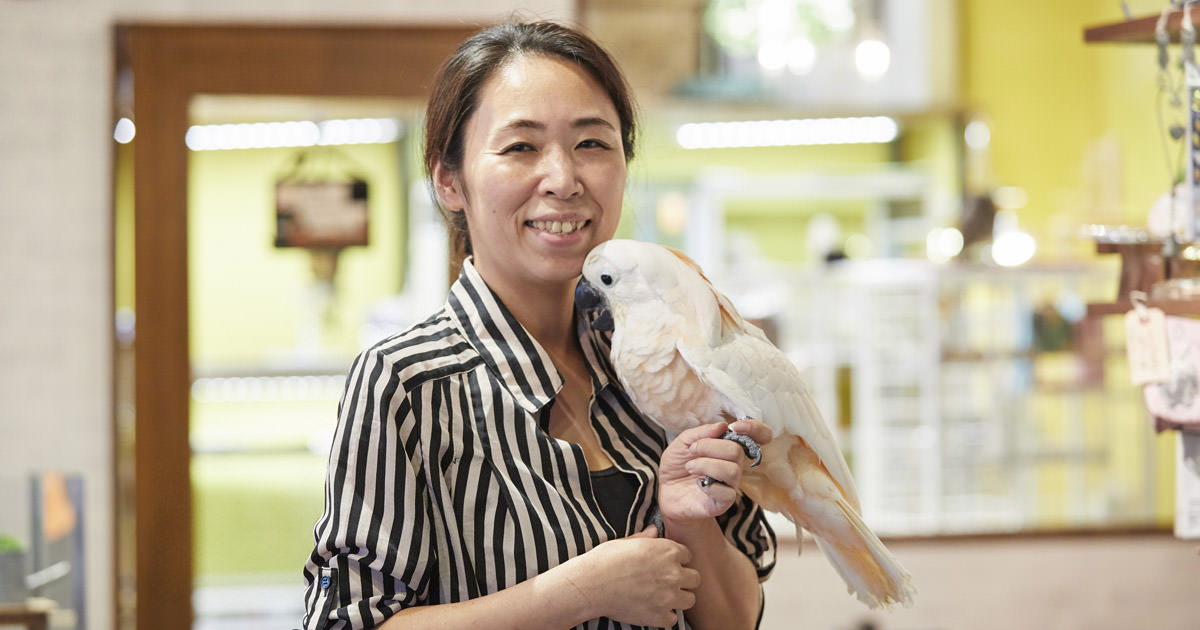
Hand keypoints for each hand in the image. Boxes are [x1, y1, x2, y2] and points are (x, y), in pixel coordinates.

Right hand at [567, 525, 699, 626]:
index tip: (667, 565)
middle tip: (668, 582)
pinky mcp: (660, 616)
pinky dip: (664, 616)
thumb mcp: (627, 542)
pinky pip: (673, 618)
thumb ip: (646, 538)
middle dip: (684, 579)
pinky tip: (652, 609)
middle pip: (695, 578)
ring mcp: (669, 596)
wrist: (591, 585)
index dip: (677, 560)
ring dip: (679, 598)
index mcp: (668, 551)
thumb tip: (654, 531)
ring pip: (690, 599)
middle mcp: (673, 573)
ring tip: (663, 597)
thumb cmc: (606, 560)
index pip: (688, 555)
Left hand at [657, 419, 773, 523]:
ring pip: (732, 471)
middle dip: (711, 446)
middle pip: (737, 451)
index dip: (753, 428)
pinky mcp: (724, 502)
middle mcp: (733, 464)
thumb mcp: (683, 443)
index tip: (733, 426)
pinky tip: (698, 483)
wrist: (666, 492)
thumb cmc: (677, 466)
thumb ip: (701, 432)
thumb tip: (723, 425)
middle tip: (693, 450)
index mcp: (727, 447)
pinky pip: (727, 493)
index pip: (757, 436)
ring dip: (706, 465)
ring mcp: (730, 484)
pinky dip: (709, 485)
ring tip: (689, 466)